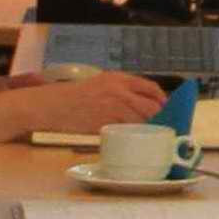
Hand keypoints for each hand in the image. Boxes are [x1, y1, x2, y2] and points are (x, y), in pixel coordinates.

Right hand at [19, 70, 168, 133]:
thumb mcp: (100, 85)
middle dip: (161, 118)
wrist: (52, 105)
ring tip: (151, 136)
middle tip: (162, 126)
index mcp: (118, 78)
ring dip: (149, 129)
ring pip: (142, 120)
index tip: (166, 109)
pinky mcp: (105, 122)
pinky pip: (127, 131)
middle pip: (152, 106)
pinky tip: (134, 140)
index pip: (151, 87)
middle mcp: (119, 90)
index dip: (162, 100)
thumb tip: (142, 106)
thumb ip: (120, 92)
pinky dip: (134, 136)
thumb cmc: (74, 97)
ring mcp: (113, 106)